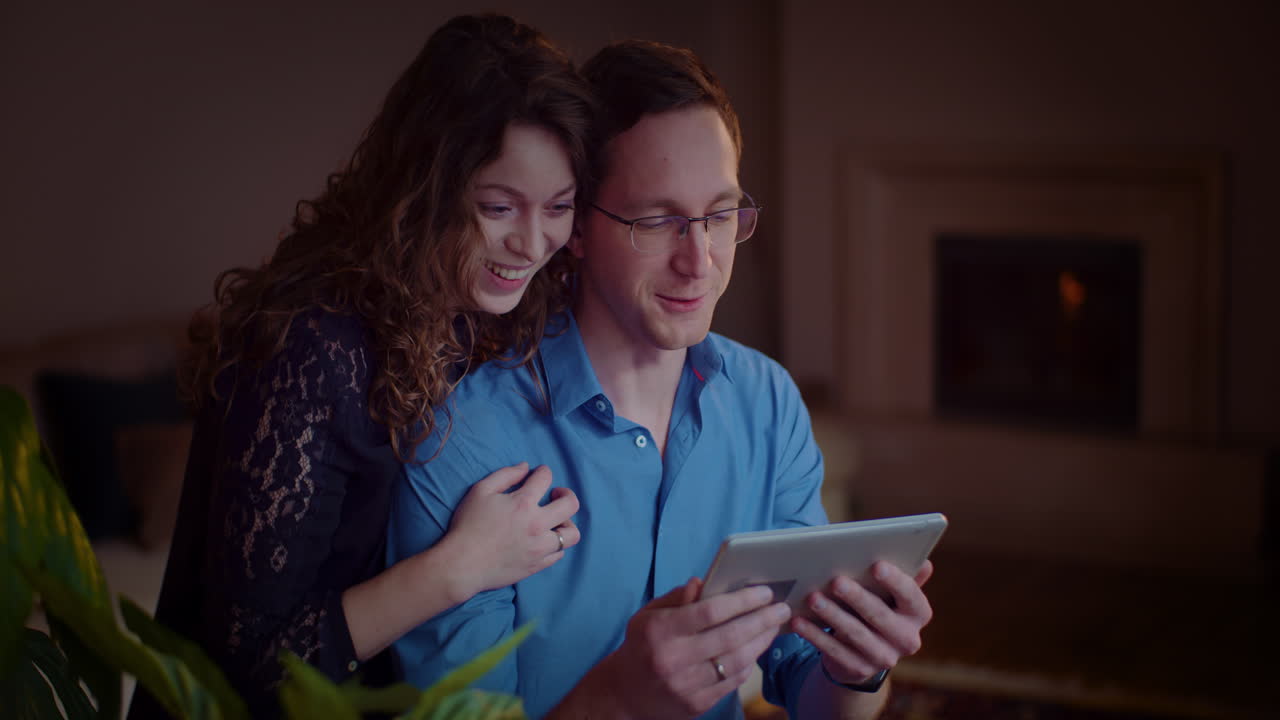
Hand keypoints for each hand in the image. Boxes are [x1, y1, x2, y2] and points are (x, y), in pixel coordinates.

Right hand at [442, 462, 580, 598]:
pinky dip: (556, 544)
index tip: (539, 474)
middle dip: (566, 494)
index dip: (544, 472)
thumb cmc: (467, 525)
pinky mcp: (537, 565)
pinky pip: (559, 553)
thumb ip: (505, 475)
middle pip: (571, 505)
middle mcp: (537, 524)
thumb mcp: (480, 491)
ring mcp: (540, 547)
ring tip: (555, 522)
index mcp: (523, 503)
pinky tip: (544, 540)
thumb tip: (526, 467)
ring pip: (571, 534)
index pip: (546, 478)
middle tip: (556, 495)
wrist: (462, 564)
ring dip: (566, 523)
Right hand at [581, 579, 791, 718]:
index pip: (710, 611)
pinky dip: (748, 664)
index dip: (742, 600)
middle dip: (761, 620)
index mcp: (660, 631)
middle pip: (730, 636)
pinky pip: (731, 682)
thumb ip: (676, 598)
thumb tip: (702, 582)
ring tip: (774, 626)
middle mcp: (673, 659)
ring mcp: (685, 685)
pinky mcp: (695, 705)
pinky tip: (757, 649)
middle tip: (781, 608)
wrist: (623, 694)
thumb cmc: (641, 646)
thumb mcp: (648, 615)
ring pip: (735, 661)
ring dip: (761, 642)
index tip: (764, 592)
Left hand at [791, 560, 933, 685]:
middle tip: (836, 581)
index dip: (896, 581)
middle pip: (880, 616)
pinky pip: (834, 651)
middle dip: (857, 597)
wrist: (866, 652)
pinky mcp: (859, 669)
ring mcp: (884, 658)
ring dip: (832, 615)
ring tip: (812, 598)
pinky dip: (814, 635)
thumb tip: (925, 563)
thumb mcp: (891, 594)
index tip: (877, 565)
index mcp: (918, 614)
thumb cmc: (878, 608)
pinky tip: (799, 621)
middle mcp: (907, 639)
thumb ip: (904, 578)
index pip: (912, 596)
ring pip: (855, 634)